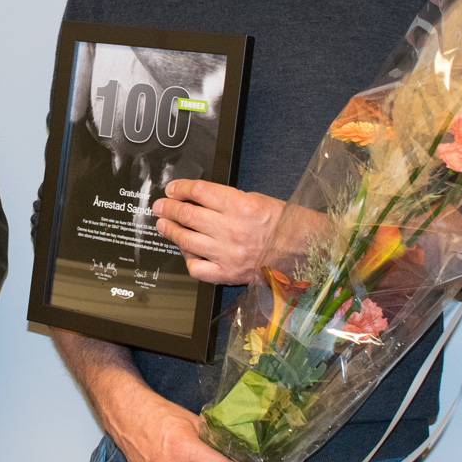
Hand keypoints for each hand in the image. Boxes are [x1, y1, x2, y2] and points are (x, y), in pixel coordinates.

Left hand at [152, 179, 283, 284]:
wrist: (300, 250)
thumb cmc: (281, 224)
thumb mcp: (256, 199)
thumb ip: (225, 199)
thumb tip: (197, 199)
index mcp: (241, 206)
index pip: (199, 192)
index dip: (180, 188)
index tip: (173, 189)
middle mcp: (232, 229)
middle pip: (187, 215)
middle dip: (169, 208)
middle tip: (161, 206)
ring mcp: (227, 253)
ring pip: (186, 239)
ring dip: (170, 230)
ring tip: (164, 224)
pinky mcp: (227, 273)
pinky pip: (196, 267)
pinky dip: (187, 258)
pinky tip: (186, 250)